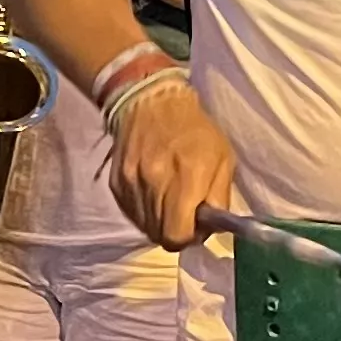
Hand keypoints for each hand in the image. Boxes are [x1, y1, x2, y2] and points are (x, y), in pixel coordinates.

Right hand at [106, 81, 235, 251]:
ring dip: (160, 222)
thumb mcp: (223, 158)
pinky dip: (145, 211)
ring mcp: (132, 184)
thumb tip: (212, 228)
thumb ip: (219, 197)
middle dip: (176, 232)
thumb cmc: (195, 131)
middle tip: (184, 216)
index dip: (190, 237)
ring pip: (146, 227)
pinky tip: (154, 193)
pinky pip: (132, 214)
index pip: (179, 234)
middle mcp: (155, 182)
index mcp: (187, 176)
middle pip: (161, 235)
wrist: (151, 103)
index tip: (197, 227)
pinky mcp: (117, 184)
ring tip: (169, 201)